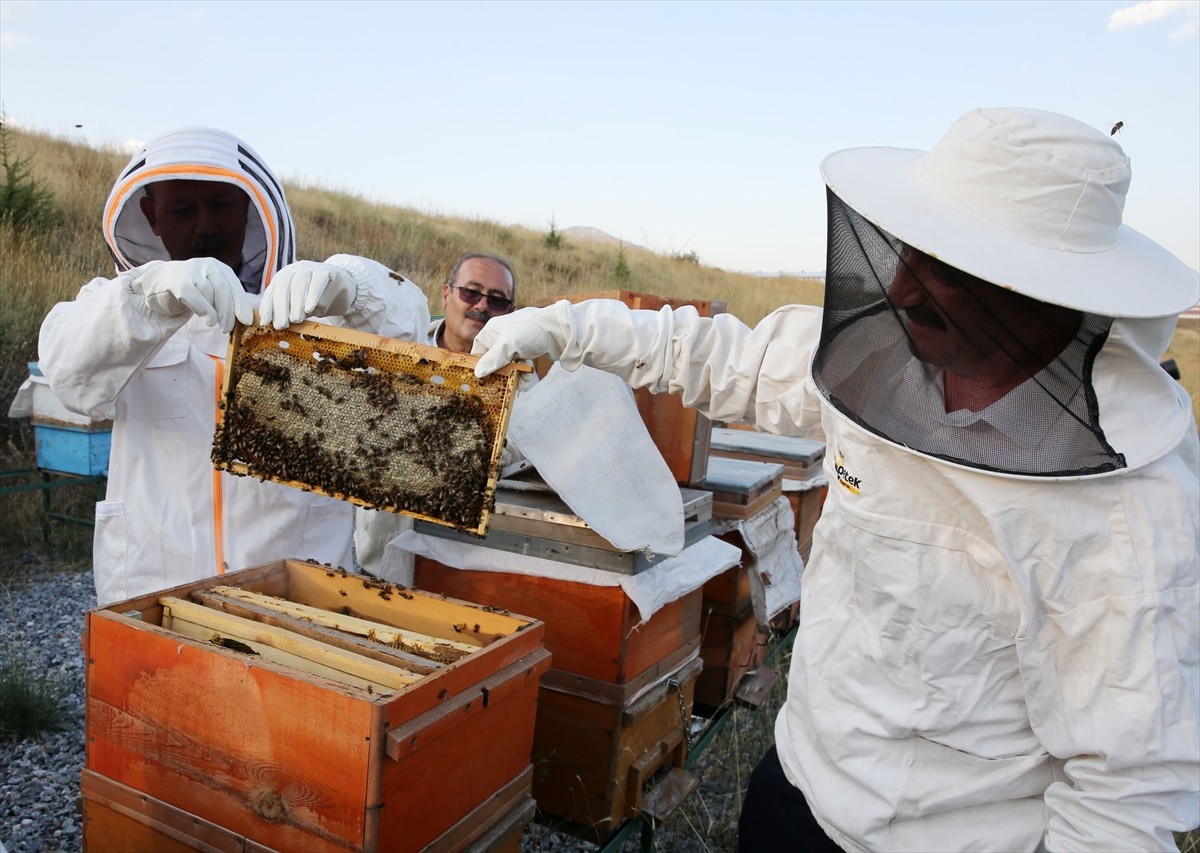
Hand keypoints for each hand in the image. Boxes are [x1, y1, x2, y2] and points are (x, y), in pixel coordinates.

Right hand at [136, 258, 253, 333]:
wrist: (159, 282)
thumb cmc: (192, 291)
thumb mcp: (211, 291)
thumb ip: (225, 299)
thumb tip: (245, 318)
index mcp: (219, 267)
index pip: (234, 286)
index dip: (241, 304)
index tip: (246, 321)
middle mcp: (207, 265)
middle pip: (223, 290)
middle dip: (228, 312)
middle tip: (227, 328)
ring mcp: (192, 271)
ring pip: (209, 294)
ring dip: (215, 313)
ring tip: (213, 323)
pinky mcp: (178, 281)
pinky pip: (195, 298)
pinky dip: (204, 311)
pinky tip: (208, 321)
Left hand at [259, 261, 357, 329]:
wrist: (344, 288)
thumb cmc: (319, 299)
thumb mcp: (302, 307)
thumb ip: (291, 311)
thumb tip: (277, 323)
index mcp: (285, 277)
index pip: (273, 291)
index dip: (268, 307)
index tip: (266, 323)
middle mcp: (295, 269)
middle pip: (283, 286)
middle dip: (280, 307)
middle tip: (282, 325)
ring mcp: (311, 268)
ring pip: (299, 283)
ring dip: (295, 302)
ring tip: (296, 319)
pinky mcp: (327, 271)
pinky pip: (318, 282)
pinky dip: (312, 295)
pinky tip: (310, 309)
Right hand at [471, 307, 556, 376]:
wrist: (561, 328)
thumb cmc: (531, 331)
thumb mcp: (508, 345)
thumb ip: (492, 359)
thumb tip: (477, 373)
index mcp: (492, 330)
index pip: (478, 350)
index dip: (481, 365)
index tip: (484, 379)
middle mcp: (502, 334)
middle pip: (494, 358)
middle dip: (501, 373)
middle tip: (505, 385)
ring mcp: (516, 341)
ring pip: (509, 363)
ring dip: (514, 375)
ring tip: (521, 383)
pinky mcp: (528, 348)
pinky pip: (520, 363)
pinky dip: (523, 372)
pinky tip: (526, 380)